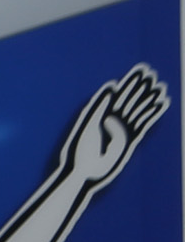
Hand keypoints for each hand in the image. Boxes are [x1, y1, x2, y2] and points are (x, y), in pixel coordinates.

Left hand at [72, 65, 167, 184]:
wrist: (84, 172)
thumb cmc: (80, 150)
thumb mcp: (89, 124)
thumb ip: (99, 105)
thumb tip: (112, 86)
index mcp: (101, 114)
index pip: (119, 94)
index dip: (130, 82)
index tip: (142, 69)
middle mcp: (112, 120)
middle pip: (130, 100)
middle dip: (141, 88)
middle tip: (153, 74)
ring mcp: (122, 130)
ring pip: (138, 111)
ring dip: (149, 99)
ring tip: (161, 87)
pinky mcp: (129, 140)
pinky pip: (143, 124)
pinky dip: (152, 114)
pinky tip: (161, 104)